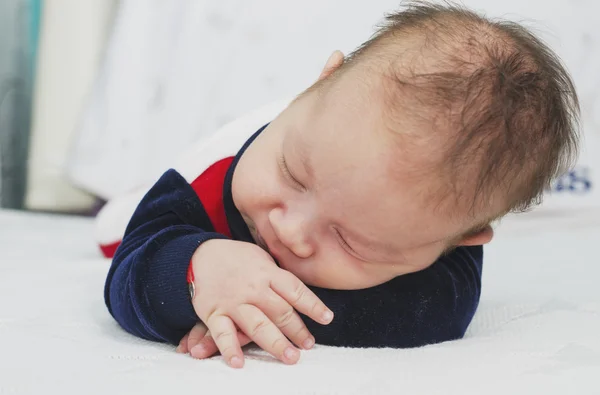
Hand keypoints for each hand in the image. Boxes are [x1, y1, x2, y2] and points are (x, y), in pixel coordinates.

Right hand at [189, 239, 333, 367]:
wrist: (199, 254)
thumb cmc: (236, 258)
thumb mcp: (261, 257)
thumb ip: (278, 275)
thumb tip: (300, 294)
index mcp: (267, 272)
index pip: (295, 290)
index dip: (313, 305)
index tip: (327, 318)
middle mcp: (253, 288)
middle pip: (280, 311)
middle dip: (297, 330)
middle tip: (308, 345)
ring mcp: (234, 302)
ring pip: (258, 324)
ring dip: (275, 343)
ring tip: (290, 357)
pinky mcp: (214, 313)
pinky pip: (222, 333)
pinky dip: (230, 349)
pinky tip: (239, 363)